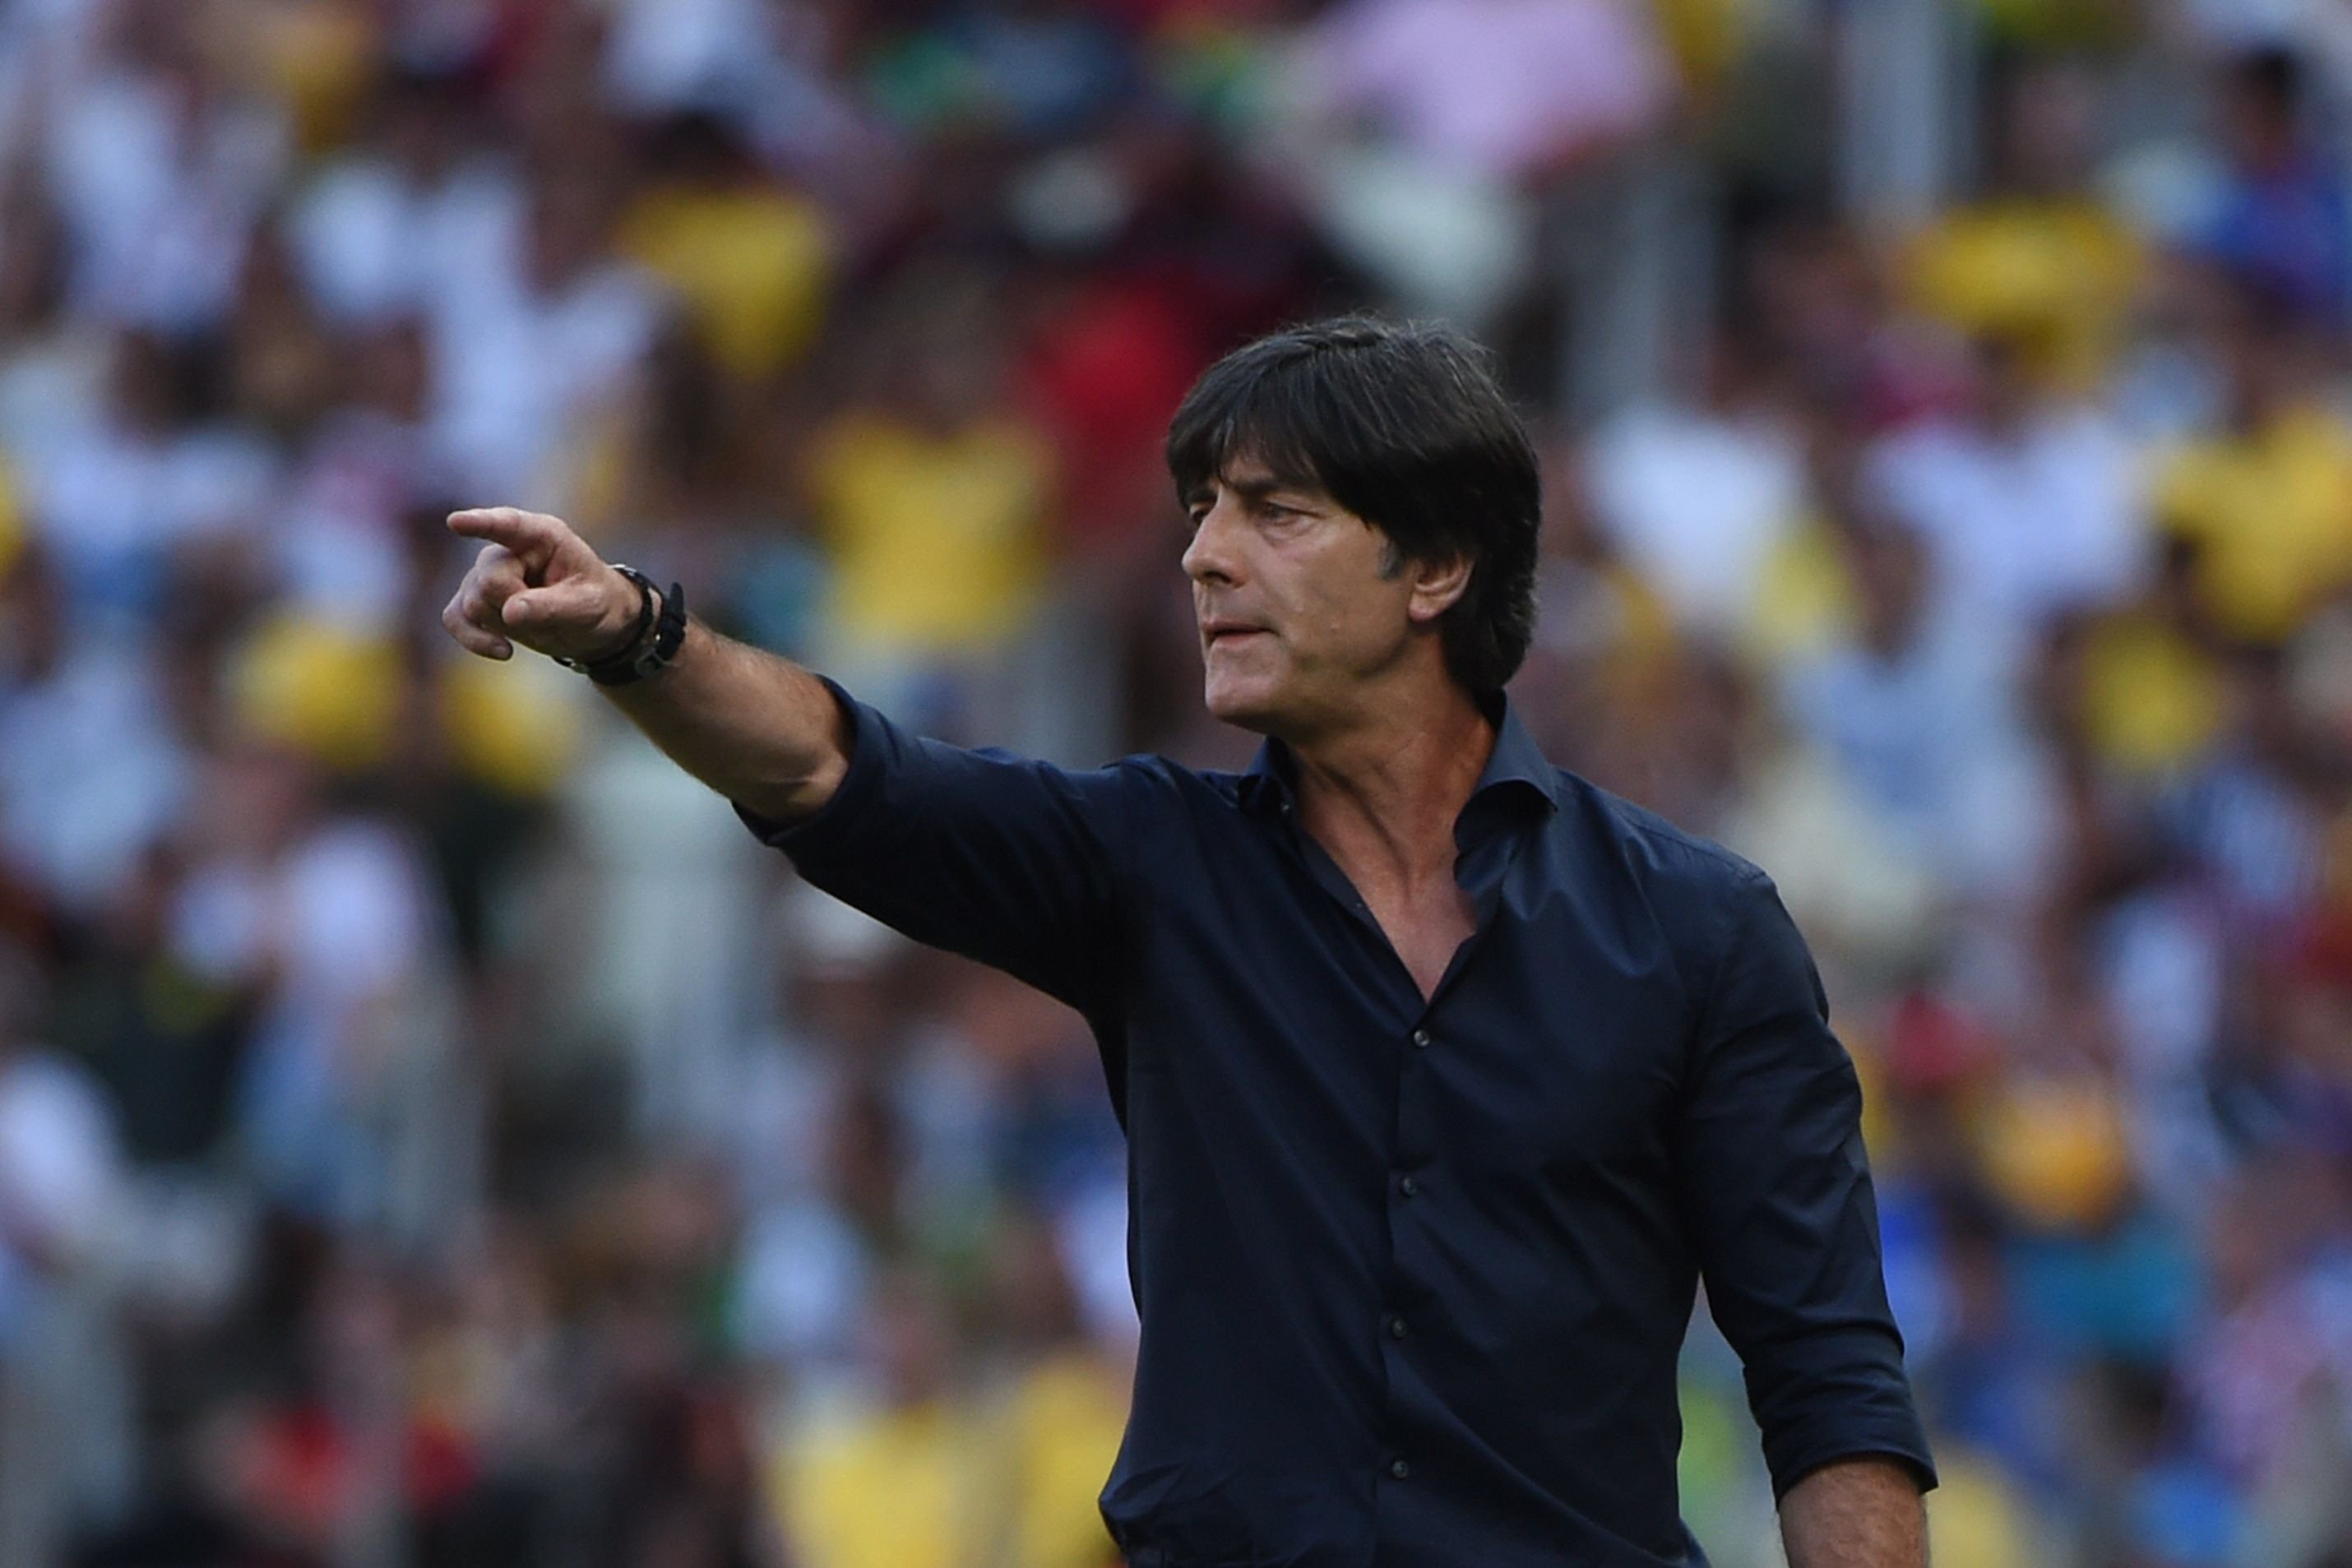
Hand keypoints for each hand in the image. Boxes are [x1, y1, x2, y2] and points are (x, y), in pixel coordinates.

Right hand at [442, 507, 640, 664]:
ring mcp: (484, 573)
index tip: (456, 522)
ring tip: (538, 622)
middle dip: (516, 607)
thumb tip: (509, 613)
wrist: (589, 625)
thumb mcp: (588, 606)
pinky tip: (505, 651)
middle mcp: (507, 549)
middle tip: (551, 612)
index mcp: (542, 536)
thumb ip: (551, 607)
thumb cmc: (595, 603)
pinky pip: (454, 618)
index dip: (481, 523)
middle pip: (489, 582)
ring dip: (505, 625)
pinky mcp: (472, 599)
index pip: (508, 526)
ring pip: (472, 604)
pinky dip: (474, 639)